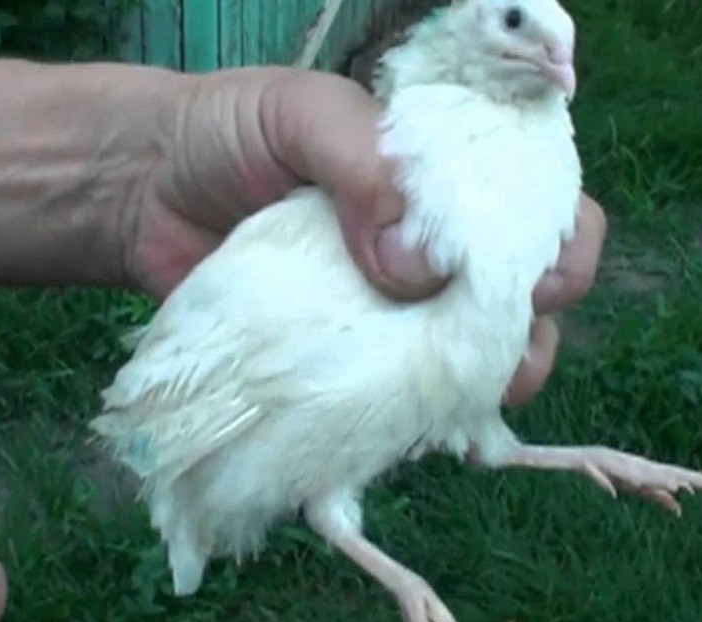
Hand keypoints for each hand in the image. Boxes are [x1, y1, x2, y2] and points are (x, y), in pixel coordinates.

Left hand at [120, 67, 607, 405]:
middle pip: (529, 293)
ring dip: (484, 382)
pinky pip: (405, 395)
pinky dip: (416, 415)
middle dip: (530, 328)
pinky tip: (409, 427)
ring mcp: (399, 308)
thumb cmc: (232, 133)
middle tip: (496, 349)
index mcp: (449, 174)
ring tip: (456, 398)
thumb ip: (366, 164)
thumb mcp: (303, 113)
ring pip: (478, 355)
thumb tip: (416, 267)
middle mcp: (439, 245)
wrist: (142, 192)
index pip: (542, 206)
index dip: (559, 246)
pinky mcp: (352, 359)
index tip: (530, 280)